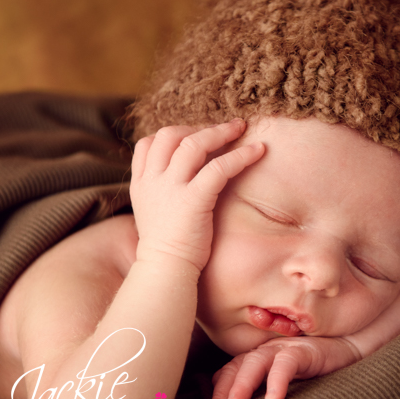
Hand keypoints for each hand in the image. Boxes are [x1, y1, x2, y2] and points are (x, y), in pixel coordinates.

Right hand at [130, 119, 263, 271]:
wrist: (164, 271)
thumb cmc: (167, 247)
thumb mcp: (153, 212)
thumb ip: (161, 191)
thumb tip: (181, 179)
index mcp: (141, 183)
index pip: (148, 143)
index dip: (173, 135)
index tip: (195, 136)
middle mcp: (153, 180)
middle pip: (170, 135)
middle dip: (197, 127)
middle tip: (222, 130)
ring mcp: (171, 188)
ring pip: (194, 144)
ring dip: (220, 132)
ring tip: (241, 128)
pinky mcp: (193, 199)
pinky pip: (219, 167)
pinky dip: (241, 155)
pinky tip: (258, 151)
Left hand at [205, 337, 361, 398]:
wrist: (348, 349)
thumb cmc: (314, 374)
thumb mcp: (285, 387)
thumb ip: (263, 396)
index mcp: (256, 361)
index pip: (228, 375)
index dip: (216, 396)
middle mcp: (265, 353)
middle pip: (236, 368)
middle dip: (222, 394)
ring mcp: (283, 349)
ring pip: (255, 363)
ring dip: (242, 386)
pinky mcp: (304, 350)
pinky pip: (287, 362)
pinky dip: (278, 379)